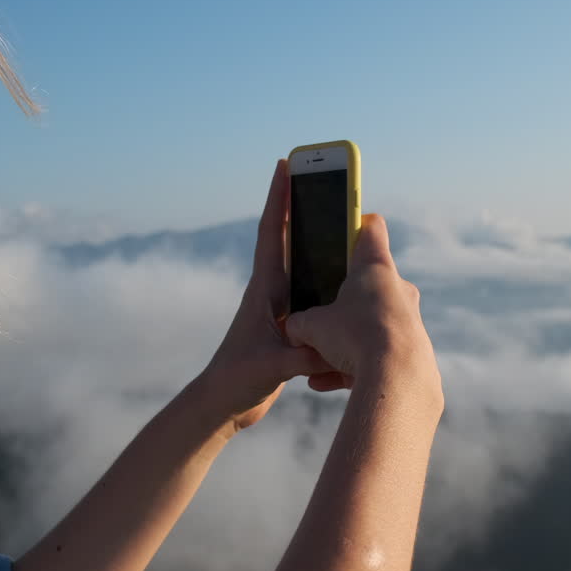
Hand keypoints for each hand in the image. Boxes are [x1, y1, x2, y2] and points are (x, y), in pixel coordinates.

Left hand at [198, 159, 335, 431]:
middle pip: (290, 238)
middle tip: (320, 177)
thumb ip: (305, 354)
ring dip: (318, 240)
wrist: (222, 405)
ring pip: (303, 263)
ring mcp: (280, 307)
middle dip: (302, 206)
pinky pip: (313, 293)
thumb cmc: (238, 381)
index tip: (285, 164)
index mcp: (264, 289)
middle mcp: (271, 291)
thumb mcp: (274, 366)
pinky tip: (347, 276)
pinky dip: (327, 279)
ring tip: (341, 216)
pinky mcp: (289, 326)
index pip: (273, 232)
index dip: (279, 198)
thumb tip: (338, 343)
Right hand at [285, 214, 440, 399]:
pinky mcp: (412, 350)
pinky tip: (322, 383)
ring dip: (343, 340)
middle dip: (341, 295)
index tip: (340, 231)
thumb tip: (294, 330)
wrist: (398, 379)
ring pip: (370, 323)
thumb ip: (298, 323)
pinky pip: (377, 354)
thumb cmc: (354, 337)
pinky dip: (352, 366)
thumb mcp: (311, 327)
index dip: (353, 224)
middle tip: (318, 308)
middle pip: (368, 280)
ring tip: (313, 362)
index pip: (370, 229)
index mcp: (374, 267)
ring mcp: (408, 319)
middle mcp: (397, 288)